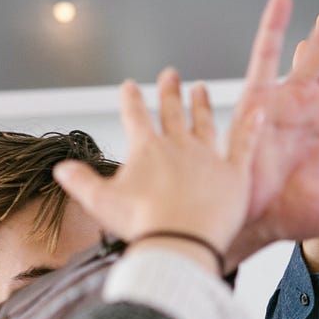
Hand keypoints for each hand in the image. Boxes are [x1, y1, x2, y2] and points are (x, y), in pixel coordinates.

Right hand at [54, 69, 261, 271]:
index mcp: (147, 149)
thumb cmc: (141, 226)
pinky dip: (251, 127)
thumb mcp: (102, 204)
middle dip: (169, 91)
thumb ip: (82, 183)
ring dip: (201, 105)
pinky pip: (244, 144)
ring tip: (201, 88)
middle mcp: (179, 145)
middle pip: (172, 112)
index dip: (131, 99)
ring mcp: (208, 157)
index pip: (135, 116)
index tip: (129, 85)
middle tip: (170, 74)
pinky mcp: (234, 173)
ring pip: (205, 123)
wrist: (181, 244)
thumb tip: (61, 169)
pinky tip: (257, 111)